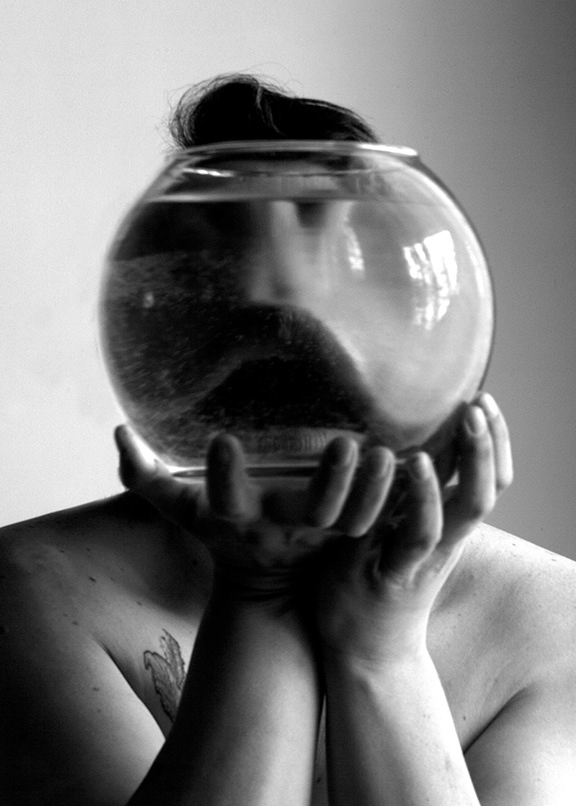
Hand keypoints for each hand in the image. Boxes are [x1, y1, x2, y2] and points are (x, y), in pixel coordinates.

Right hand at [114, 427, 391, 599]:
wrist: (265, 582)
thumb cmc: (220, 533)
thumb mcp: (179, 510)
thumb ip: (144, 477)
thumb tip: (118, 433)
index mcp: (238, 520)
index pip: (223, 500)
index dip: (222, 476)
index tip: (222, 441)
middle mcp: (283, 530)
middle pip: (310, 512)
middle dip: (328, 482)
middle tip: (345, 443)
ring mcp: (322, 537)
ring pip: (355, 520)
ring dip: (374, 491)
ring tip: (390, 454)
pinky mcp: (349, 535)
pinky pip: (379, 520)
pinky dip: (398, 498)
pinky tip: (419, 462)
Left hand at [316, 393, 512, 666]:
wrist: (367, 649)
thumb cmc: (381, 577)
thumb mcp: (404, 529)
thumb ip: (413, 493)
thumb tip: (417, 442)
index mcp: (448, 526)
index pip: (488, 480)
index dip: (493, 442)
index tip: (483, 399)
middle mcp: (443, 542)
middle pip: (481, 493)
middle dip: (486, 448)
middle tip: (478, 405)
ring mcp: (417, 561)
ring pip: (449, 517)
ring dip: (452, 475)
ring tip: (450, 433)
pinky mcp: (388, 577)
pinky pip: (405, 540)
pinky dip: (412, 504)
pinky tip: (409, 467)